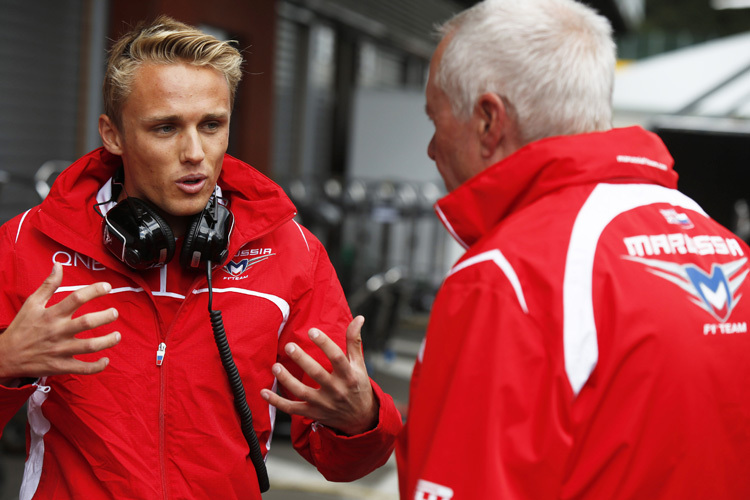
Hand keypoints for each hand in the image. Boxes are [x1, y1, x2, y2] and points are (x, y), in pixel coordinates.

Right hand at [0, 263, 120, 383]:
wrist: (5, 356)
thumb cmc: (21, 328)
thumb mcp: (32, 303)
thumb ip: (49, 285)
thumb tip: (59, 265)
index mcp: (52, 314)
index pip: (76, 298)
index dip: (94, 290)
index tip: (108, 286)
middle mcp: (58, 331)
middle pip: (87, 323)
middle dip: (105, 317)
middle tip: (115, 313)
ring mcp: (60, 350)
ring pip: (89, 346)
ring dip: (107, 341)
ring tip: (118, 335)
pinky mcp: (61, 366)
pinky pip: (83, 368)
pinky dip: (97, 366)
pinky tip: (106, 360)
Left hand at [261, 316, 377, 435]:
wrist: (360, 418)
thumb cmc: (357, 385)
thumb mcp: (359, 364)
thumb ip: (354, 341)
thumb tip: (359, 318)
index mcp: (348, 375)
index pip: (337, 357)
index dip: (324, 343)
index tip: (312, 331)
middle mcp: (336, 390)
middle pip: (316, 373)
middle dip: (301, 359)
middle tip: (289, 346)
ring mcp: (323, 403)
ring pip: (301, 392)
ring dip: (286, 379)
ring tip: (275, 366)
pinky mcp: (313, 412)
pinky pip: (292, 408)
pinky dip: (276, 402)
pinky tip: (264, 392)